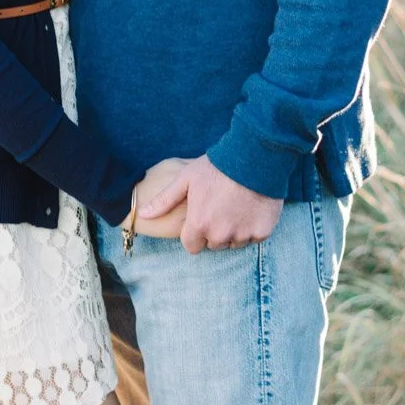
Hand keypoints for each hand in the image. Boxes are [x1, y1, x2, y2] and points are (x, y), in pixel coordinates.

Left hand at [137, 154, 283, 254]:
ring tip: (235, 205)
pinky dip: (252, 226)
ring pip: (234, 242)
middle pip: (213, 244)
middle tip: (219, 207)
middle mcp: (220, 236)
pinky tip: (250, 207)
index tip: (200, 217)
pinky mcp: (262, 232)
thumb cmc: (216, 167)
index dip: (194, 233)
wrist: (253, 158)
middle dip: (214, 231)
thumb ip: (164, 200)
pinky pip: (254, 237)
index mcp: (199, 225)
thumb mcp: (185, 179)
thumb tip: (142, 213)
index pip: (192, 246)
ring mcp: (243, 235)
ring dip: (233, 230)